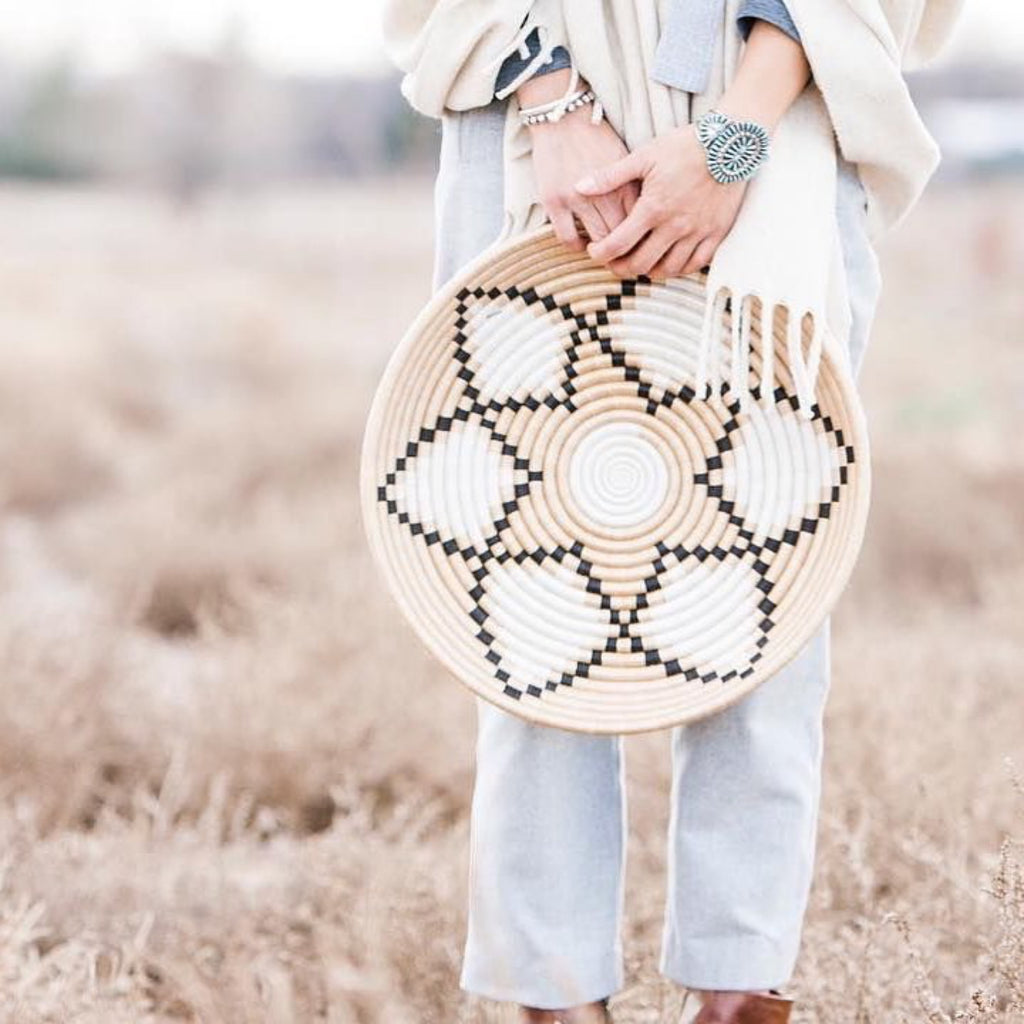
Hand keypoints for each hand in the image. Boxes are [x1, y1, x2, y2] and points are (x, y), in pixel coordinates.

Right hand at [520, 72, 638, 250]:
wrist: (563, 116)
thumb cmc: (597, 138)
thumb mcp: (625, 160)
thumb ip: (634, 188)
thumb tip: (647, 217)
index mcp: (624, 184)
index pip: (640, 223)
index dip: (642, 239)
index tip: (642, 246)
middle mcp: (604, 194)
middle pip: (622, 236)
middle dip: (626, 251)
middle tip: (625, 259)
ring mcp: (577, 200)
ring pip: (597, 240)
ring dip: (602, 251)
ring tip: (604, 253)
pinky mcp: (554, 202)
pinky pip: (567, 238)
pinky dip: (576, 245)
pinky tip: (581, 243)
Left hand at [572, 19, 811, 280]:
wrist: (730, 143)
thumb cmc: (684, 146)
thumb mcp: (644, 156)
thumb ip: (610, 176)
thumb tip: (579, 186)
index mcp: (653, 208)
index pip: (618, 244)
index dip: (600, 254)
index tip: (595, 251)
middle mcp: (674, 226)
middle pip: (640, 264)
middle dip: (620, 268)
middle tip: (612, 262)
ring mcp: (697, 233)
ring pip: (667, 269)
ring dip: (648, 271)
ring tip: (638, 263)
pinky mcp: (716, 234)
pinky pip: (695, 265)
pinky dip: (678, 269)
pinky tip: (668, 262)